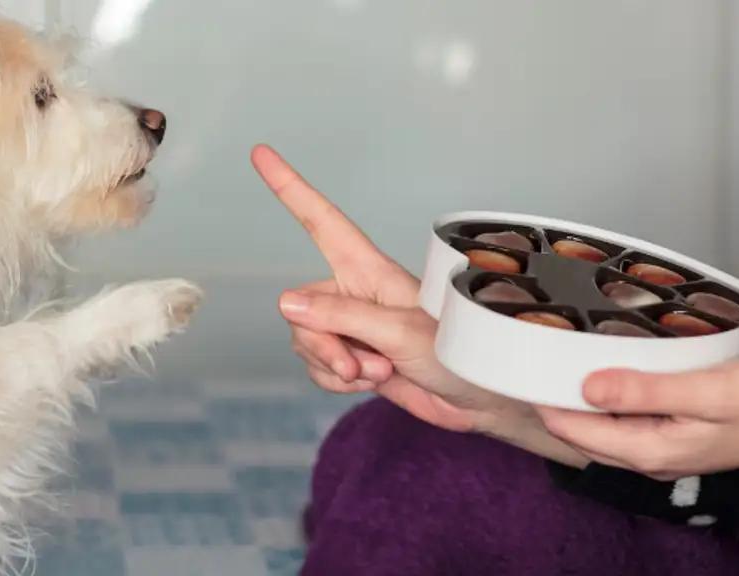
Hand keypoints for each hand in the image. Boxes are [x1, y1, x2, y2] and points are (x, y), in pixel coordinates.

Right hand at [251, 144, 587, 466]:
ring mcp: (352, 327)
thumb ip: (340, 317)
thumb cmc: (457, 353)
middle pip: (300, 308)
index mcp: (369, 270)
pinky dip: (336, 382)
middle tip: (358, 365)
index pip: (321, 222)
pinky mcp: (353, 358)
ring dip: (334, 367)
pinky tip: (370, 383)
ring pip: (305, 341)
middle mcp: (355, 294)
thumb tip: (286, 303)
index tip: (262, 154)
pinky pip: (317, 367)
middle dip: (321, 344)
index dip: (290, 188)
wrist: (477, 400)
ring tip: (378, 372)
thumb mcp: (398, 332)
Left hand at [538, 355, 738, 479]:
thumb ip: (644, 391)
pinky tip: (601, 373)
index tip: (522, 363)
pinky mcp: (674, 437)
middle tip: (532, 356)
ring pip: (600, 429)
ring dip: (577, 400)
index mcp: (650, 450)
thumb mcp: (706, 390)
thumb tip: (585, 387)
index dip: (544, 399)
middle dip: (553, 400)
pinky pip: (623, 422)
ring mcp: (661, 450)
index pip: (574, 430)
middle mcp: (648, 458)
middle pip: (581, 433)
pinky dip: (605, 401)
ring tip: (555, 360)